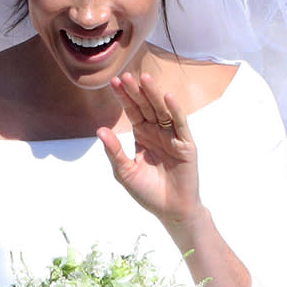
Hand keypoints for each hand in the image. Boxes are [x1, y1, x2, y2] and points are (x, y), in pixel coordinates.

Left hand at [97, 72, 202, 229]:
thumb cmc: (147, 192)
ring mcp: (172, 137)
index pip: (132, 111)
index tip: (114, 82)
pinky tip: (167, 97)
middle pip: (146, 106)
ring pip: (162, 110)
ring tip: (145, 78)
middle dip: (136, 91)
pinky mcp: (186, 145)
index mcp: (142, 135)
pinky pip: (180, 124)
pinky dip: (175, 110)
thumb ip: (114, 151)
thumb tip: (100, 130)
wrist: (170, 210)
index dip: (124, 97)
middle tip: (126, 75)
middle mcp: (157, 132)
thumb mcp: (125, 172)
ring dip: (154, 94)